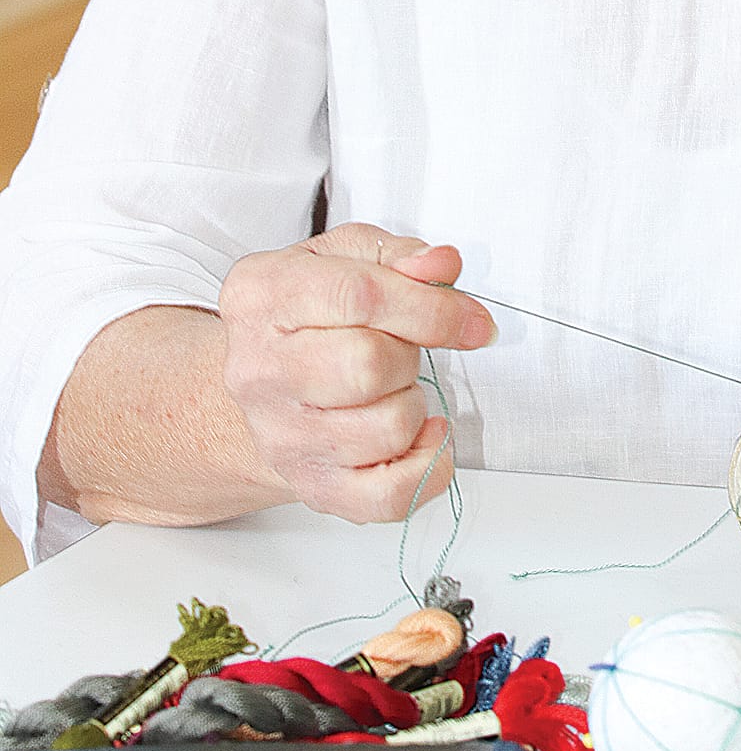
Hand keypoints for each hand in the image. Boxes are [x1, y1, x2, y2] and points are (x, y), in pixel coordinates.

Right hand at [219, 221, 495, 523]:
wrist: (267, 378)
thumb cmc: (308, 313)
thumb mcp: (344, 257)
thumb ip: (398, 254)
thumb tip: (440, 267)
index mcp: (264, 297)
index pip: (359, 297)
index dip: (431, 307)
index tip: (471, 319)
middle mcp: (260, 370)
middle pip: (369, 366)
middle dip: (411, 354)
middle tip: (403, 348)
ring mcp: (282, 436)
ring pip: (389, 427)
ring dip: (414, 402)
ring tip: (392, 387)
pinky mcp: (312, 486)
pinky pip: (390, 496)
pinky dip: (426, 465)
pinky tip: (420, 434)